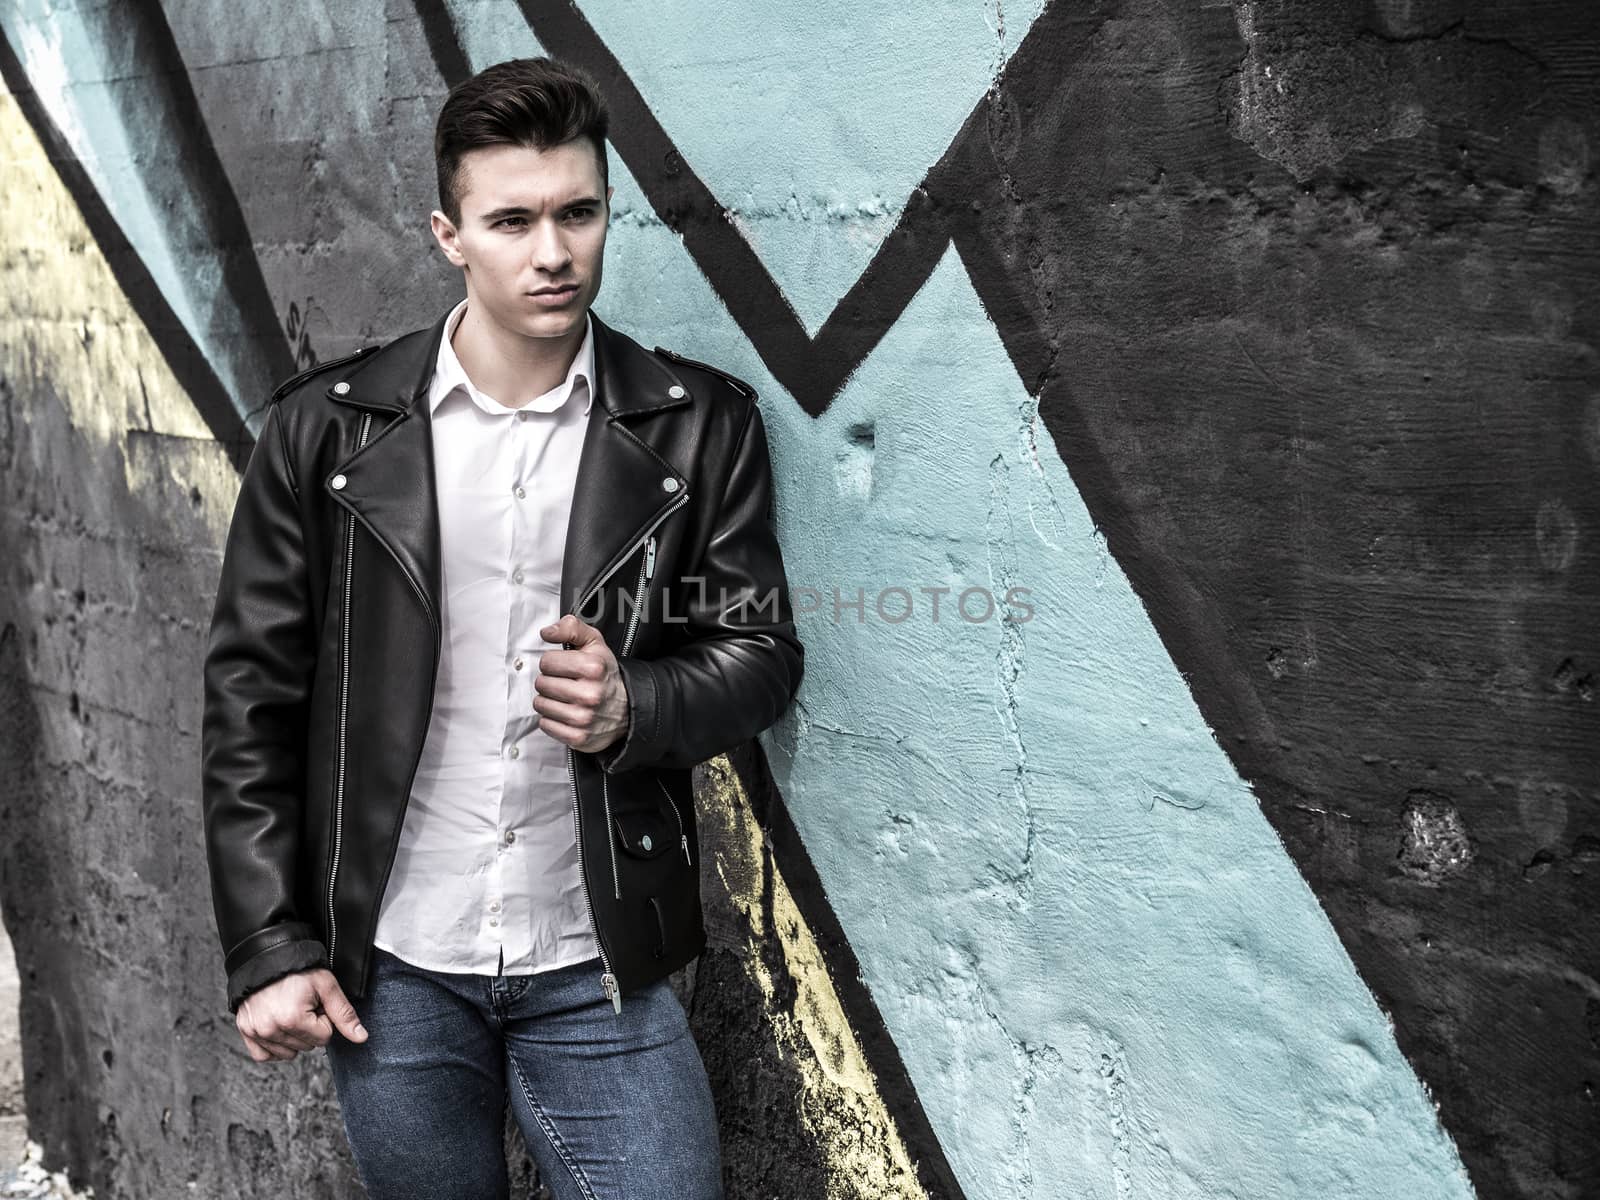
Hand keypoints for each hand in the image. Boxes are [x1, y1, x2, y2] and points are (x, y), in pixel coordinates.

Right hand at [235, 967, 366, 1062]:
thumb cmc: (299, 969)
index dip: (324, 1018)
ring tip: (290, 1010)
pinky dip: (274, 1047)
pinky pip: (264, 1055)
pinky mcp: (245, 1031)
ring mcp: (255, 1031)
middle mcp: (270, 1029)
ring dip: (293, 1036)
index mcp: (292, 1019)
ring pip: (288, 1053)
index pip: (324, 1038)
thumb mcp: (327, 986)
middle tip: (303, 1004)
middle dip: (310, 1027)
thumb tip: (361, 1038)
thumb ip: (344, 1014)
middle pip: (306, 1046)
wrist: (267, 955)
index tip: (316, 1002)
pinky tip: (280, 1028)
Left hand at [534, 614, 629, 752]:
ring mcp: (584, 718)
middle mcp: (590, 694)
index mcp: (594, 668)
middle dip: (550, 681)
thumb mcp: (594, 643)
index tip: (564, 666)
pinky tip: (565, 713)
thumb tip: (547, 632)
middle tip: (565, 683)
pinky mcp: (578, 737)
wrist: (626, 708)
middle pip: (541, 683)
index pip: (547, 661)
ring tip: (564, 698)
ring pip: (540, 704)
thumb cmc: (605, 674)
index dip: (553, 662)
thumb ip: (571, 628)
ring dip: (548, 700)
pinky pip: (545, 725)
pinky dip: (551, 719)